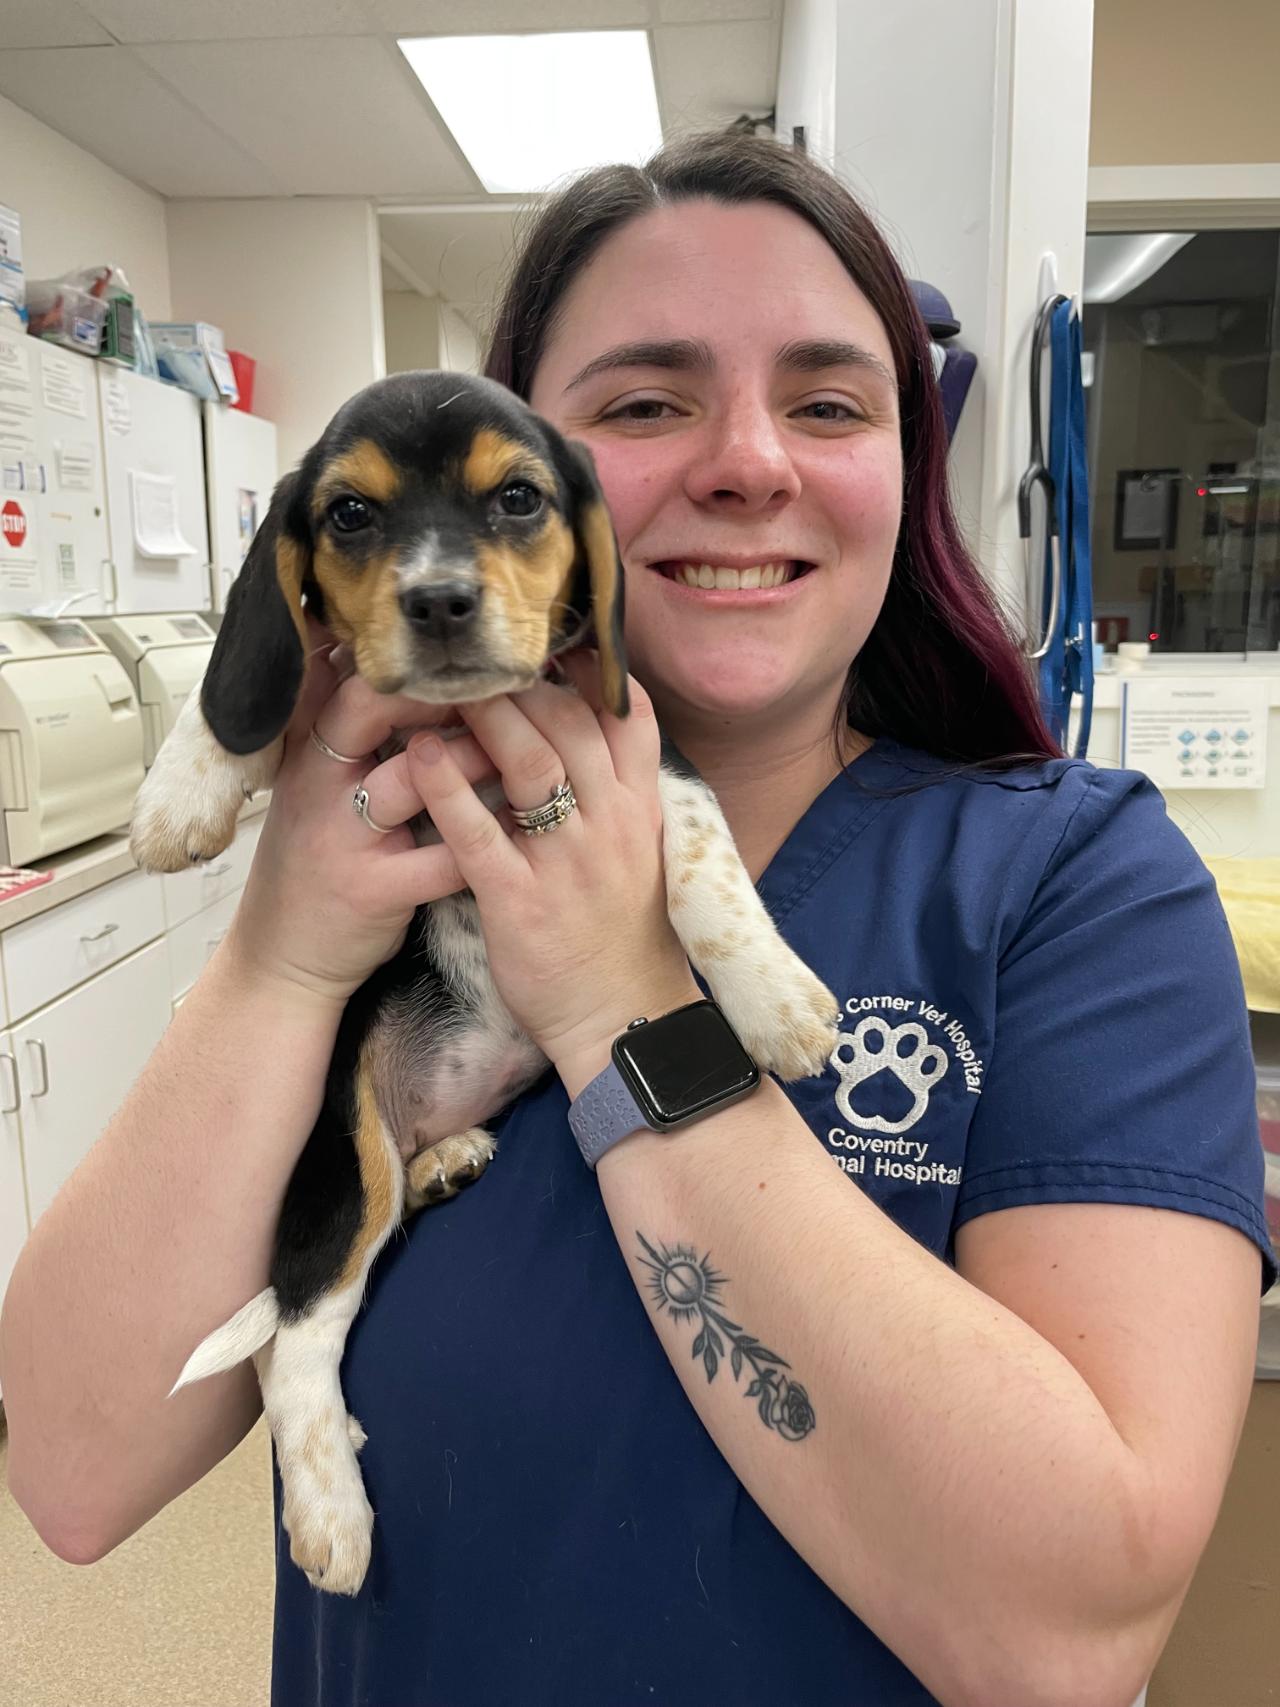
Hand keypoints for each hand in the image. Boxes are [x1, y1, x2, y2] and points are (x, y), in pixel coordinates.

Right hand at [227, 622, 499, 1007]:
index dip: (417, 668)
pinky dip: (488, 841)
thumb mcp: (318, 792)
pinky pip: (441, 859)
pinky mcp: (369, 890)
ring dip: (477, 759)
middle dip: (447, 697)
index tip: (474, 662)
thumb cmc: (320, 865)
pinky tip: (527, 827)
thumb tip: (388, 669)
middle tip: (509, 688)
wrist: (286, 959)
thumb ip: (352, 738)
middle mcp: (317, 787)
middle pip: (374, 713)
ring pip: (413, 780)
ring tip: (529, 749)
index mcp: (310, 756)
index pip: (356, 685)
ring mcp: (341, 838)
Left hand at [402, 653, 698, 1083]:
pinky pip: (479, 833)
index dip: (585, 671)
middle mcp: (609, 824)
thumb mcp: (638, 851)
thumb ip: (616, 791)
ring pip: (530, 764)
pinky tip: (417, 755)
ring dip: (485, 717)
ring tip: (442, 688)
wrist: (622, 1018)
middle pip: (570, 725)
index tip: (547, 645)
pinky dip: (447, 789)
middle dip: (521, 683)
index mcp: (638, 809)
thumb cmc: (622, 934)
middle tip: (475, 657)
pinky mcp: (521, 900)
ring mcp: (566, 861)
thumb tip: (590, 729)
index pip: (624, 715)